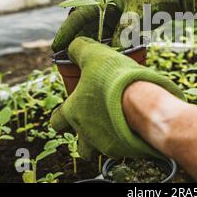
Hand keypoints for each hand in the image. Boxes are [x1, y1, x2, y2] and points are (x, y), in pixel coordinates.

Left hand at [50, 37, 183, 158]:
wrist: (140, 102)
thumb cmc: (114, 79)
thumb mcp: (94, 55)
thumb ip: (80, 49)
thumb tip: (72, 45)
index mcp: (73, 111)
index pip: (56, 121)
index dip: (61, 116)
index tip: (71, 108)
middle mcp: (85, 132)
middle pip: (80, 147)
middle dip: (86, 138)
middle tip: (98, 123)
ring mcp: (104, 144)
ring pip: (101, 150)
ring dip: (107, 141)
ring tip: (119, 127)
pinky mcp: (124, 151)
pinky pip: (123, 150)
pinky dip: (127, 141)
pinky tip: (136, 129)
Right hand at [51, 0, 194, 51]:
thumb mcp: (138, 16)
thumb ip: (122, 34)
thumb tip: (109, 54)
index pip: (80, 15)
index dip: (67, 32)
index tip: (56, 47)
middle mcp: (107, 3)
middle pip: (86, 25)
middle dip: (77, 41)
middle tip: (66, 60)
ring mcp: (116, 12)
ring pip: (98, 32)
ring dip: (92, 45)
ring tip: (81, 62)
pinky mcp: (126, 20)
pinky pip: (111, 35)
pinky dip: (107, 46)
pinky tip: (103, 57)